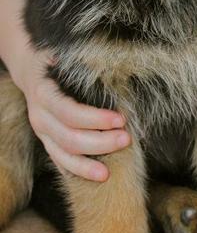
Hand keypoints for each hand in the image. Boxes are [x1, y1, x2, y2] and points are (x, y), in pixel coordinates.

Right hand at [16, 47, 129, 180]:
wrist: (33, 68)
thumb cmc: (58, 59)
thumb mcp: (68, 56)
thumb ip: (86, 65)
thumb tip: (119, 65)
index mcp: (45, 93)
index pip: (70, 112)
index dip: (96, 119)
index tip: (121, 119)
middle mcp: (39, 116)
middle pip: (69, 139)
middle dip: (99, 143)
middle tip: (126, 139)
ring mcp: (41, 132)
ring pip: (62, 156)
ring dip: (86, 166)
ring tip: (108, 172)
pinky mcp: (46, 141)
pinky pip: (59, 162)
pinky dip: (75, 171)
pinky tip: (93, 177)